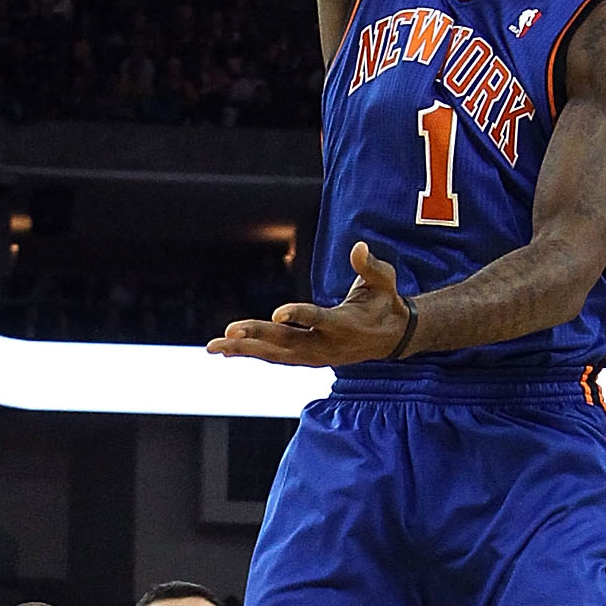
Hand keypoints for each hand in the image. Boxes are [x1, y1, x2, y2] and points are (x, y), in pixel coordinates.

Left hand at [208, 243, 411, 369]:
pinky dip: (251, 352)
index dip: (299, 315)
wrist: (391, 338)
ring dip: (244, 350)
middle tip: (228, 332)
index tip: (278, 313)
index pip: (318, 319)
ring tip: (214, 347)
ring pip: (274, 354)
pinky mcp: (305, 358)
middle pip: (286, 342)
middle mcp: (325, 344)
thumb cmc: (385, 303)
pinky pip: (274, 357)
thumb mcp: (384, 281)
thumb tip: (359, 247)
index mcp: (344, 325)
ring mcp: (314, 355)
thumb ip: (371, 266)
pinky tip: (227, 349)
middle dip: (256, 336)